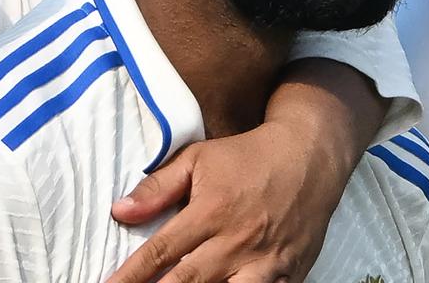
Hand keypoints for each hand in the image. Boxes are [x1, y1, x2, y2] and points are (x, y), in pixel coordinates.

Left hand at [107, 59, 384, 282]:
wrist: (309, 157)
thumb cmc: (247, 157)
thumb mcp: (197, 159)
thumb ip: (157, 188)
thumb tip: (119, 211)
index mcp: (210, 213)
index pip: (160, 252)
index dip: (131, 275)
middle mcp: (236, 242)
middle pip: (188, 282)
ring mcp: (266, 262)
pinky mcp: (290, 273)